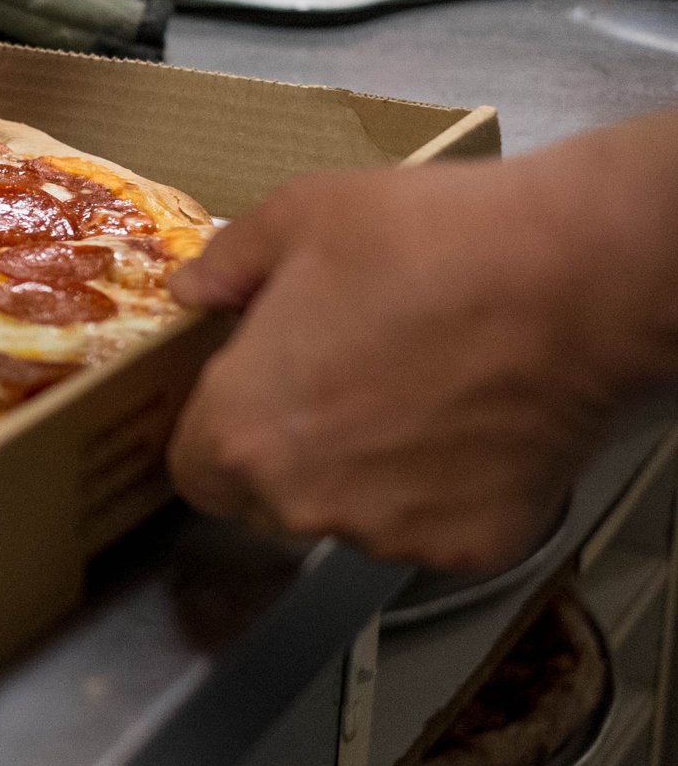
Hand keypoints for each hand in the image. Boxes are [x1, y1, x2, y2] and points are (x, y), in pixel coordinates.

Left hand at [166, 117, 677, 574]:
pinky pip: (433, 526)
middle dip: (291, 453)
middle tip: (343, 385)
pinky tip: (471, 423)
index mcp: (243, 433)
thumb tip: (192, 293)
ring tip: (418, 394)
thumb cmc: (425, 241)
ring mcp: (390, 534)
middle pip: (269, 501)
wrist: (572, 280)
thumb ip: (228, 267)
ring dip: (367, 474)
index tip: (256, 398)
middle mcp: (303, 503)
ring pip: (351, 516)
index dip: (220, 434)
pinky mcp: (469, 547)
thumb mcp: (298, 218)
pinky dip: (444, 490)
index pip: (196, 472)